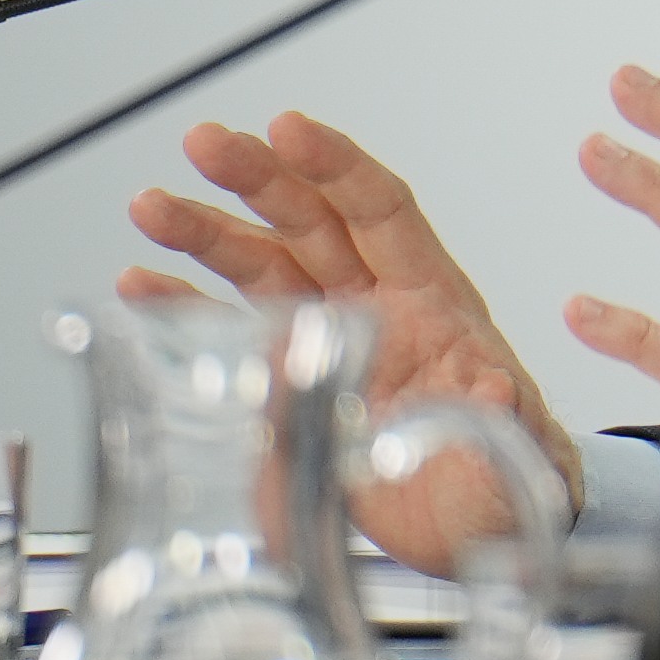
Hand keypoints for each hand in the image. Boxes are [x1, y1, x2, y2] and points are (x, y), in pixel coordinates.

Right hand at [119, 111, 578, 571]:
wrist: (479, 530)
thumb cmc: (509, 474)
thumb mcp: (515, 453)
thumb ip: (497, 421)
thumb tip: (493, 388)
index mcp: (436, 301)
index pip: (383, 210)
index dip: (336, 167)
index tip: (289, 129)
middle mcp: (378, 305)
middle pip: (311, 220)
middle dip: (258, 177)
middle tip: (206, 143)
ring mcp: (330, 339)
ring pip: (263, 265)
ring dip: (207, 232)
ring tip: (151, 206)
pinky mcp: (293, 385)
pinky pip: (234, 332)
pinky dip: (188, 308)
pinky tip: (143, 285)